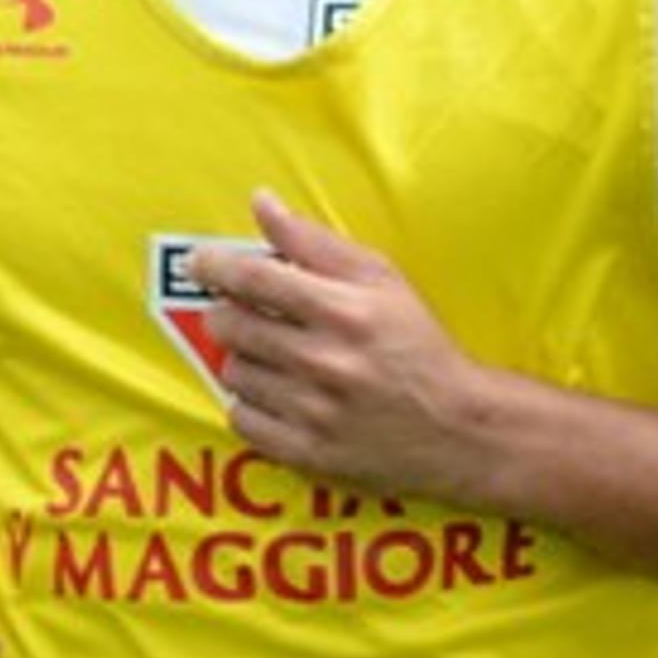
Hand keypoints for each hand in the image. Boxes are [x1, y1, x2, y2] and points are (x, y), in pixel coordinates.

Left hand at [187, 191, 493, 500]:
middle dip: (227, 312)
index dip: (214, 265)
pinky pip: (241, 419)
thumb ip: (314, 241)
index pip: (253, 279)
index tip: (200, 263)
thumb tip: (261, 203)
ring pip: (233, 372)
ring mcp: (314, 412)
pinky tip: (281, 395)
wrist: (458, 429)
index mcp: (344, 311)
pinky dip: (251, 404)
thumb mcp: (381, 280)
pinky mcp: (307, 453)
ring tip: (276, 357)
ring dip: (244, 359)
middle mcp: (325, 362)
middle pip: (231, 325)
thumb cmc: (417, 346)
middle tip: (244, 313)